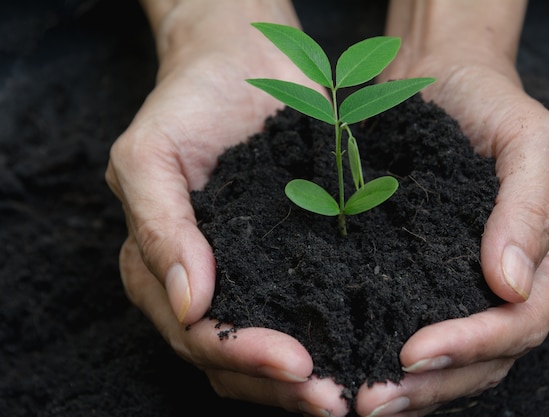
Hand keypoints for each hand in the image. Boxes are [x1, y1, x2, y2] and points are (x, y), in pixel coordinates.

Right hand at [106, 1, 348, 414]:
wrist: (238, 62)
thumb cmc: (186, 104)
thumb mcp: (149, 155)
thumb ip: (158, 227)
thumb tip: (190, 302)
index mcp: (160, 267)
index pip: (196, 333)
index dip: (241, 355)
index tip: (297, 364)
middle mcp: (204, 283)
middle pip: (231, 357)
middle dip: (279, 384)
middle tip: (334, 398)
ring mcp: (249, 275)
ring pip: (267, 350)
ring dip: (304, 380)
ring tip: (353, 392)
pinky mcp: (292, 258)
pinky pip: (307, 308)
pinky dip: (331, 337)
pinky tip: (365, 349)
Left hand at [356, 51, 548, 415]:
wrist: (440, 79)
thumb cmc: (488, 101)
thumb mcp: (526, 137)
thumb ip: (529, 206)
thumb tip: (513, 285)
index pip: (520, 324)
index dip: (472, 346)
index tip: (413, 351)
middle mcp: (515, 284)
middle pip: (488, 358)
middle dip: (435, 384)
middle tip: (374, 401)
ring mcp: (471, 286)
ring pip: (456, 361)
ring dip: (414, 388)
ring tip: (363, 402)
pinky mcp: (429, 278)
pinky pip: (423, 331)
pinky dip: (396, 359)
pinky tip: (361, 368)